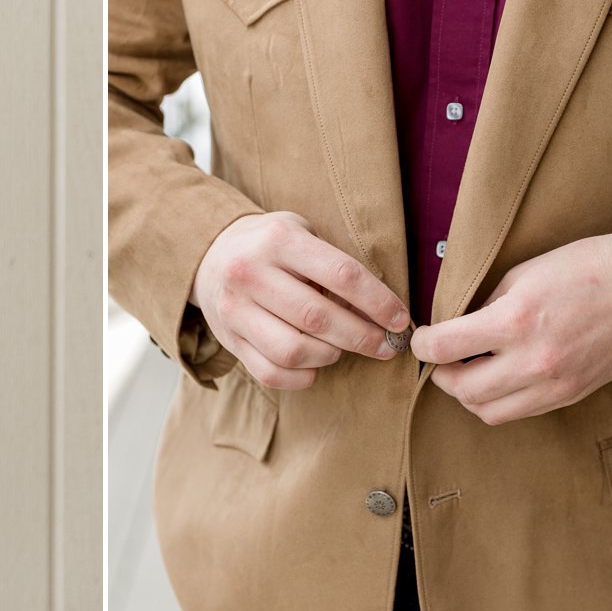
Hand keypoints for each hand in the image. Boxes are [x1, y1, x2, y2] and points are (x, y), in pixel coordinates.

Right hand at [192, 209, 410, 387]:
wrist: (211, 255)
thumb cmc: (272, 246)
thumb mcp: (301, 233)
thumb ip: (334, 265)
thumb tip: (383, 310)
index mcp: (278, 240)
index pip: (342, 275)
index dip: (378, 302)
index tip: (400, 320)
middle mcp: (250, 273)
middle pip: (319, 317)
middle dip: (363, 337)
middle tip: (387, 345)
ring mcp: (235, 310)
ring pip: (294, 350)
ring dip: (331, 355)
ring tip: (343, 347)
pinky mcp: (228, 340)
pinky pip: (272, 373)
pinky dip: (303, 376)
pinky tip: (317, 363)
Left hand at [411, 231, 611, 421]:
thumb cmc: (587, 268)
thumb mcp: (524, 273)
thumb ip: (486, 306)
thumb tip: (456, 328)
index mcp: (515, 320)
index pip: (444, 348)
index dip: (422, 345)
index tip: (421, 340)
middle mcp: (533, 360)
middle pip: (461, 390)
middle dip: (442, 375)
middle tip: (442, 360)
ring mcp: (554, 384)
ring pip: (488, 412)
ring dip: (469, 396)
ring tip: (469, 372)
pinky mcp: (570, 396)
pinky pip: (520, 412)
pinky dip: (500, 401)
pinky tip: (500, 379)